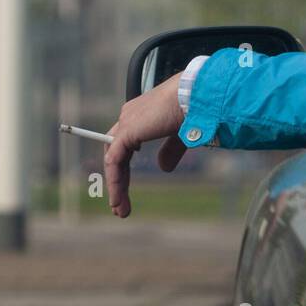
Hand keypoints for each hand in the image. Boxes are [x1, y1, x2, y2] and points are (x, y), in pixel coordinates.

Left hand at [103, 73, 185, 217]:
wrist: (192, 96)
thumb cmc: (191, 109)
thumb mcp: (179, 135)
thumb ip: (170, 150)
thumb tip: (163, 168)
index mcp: (140, 115)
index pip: (123, 145)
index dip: (123, 169)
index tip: (126, 191)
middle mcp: (129, 117)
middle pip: (115, 154)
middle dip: (117, 181)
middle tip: (120, 206)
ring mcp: (126, 123)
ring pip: (113, 160)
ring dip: (115, 186)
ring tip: (120, 209)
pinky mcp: (127, 132)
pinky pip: (114, 161)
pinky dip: (115, 181)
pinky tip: (118, 198)